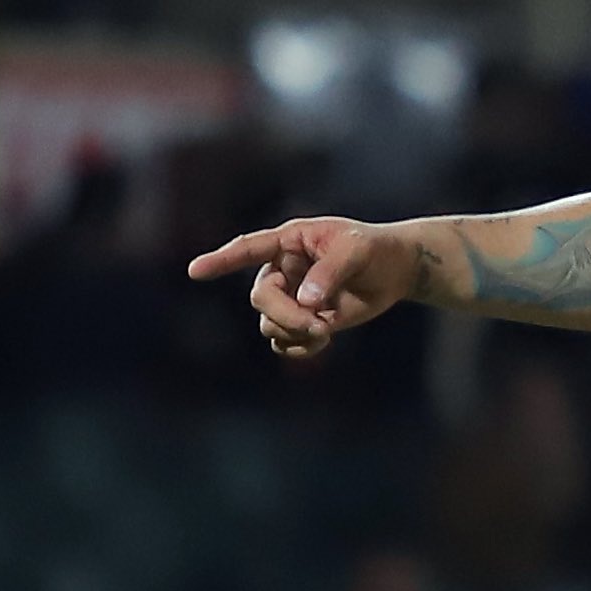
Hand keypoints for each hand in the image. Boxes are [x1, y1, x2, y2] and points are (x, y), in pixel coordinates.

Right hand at [185, 215, 422, 361]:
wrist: (395, 270)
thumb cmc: (373, 249)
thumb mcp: (356, 250)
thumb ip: (331, 272)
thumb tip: (307, 302)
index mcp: (288, 242)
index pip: (249, 249)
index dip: (222, 260)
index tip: (196, 271)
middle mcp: (282, 270)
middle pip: (261, 299)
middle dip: (286, 316)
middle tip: (320, 324)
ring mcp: (290, 297)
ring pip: (269, 324)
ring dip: (294, 333)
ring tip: (326, 330)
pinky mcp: (303, 321)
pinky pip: (284, 343)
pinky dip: (299, 348)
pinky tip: (322, 342)